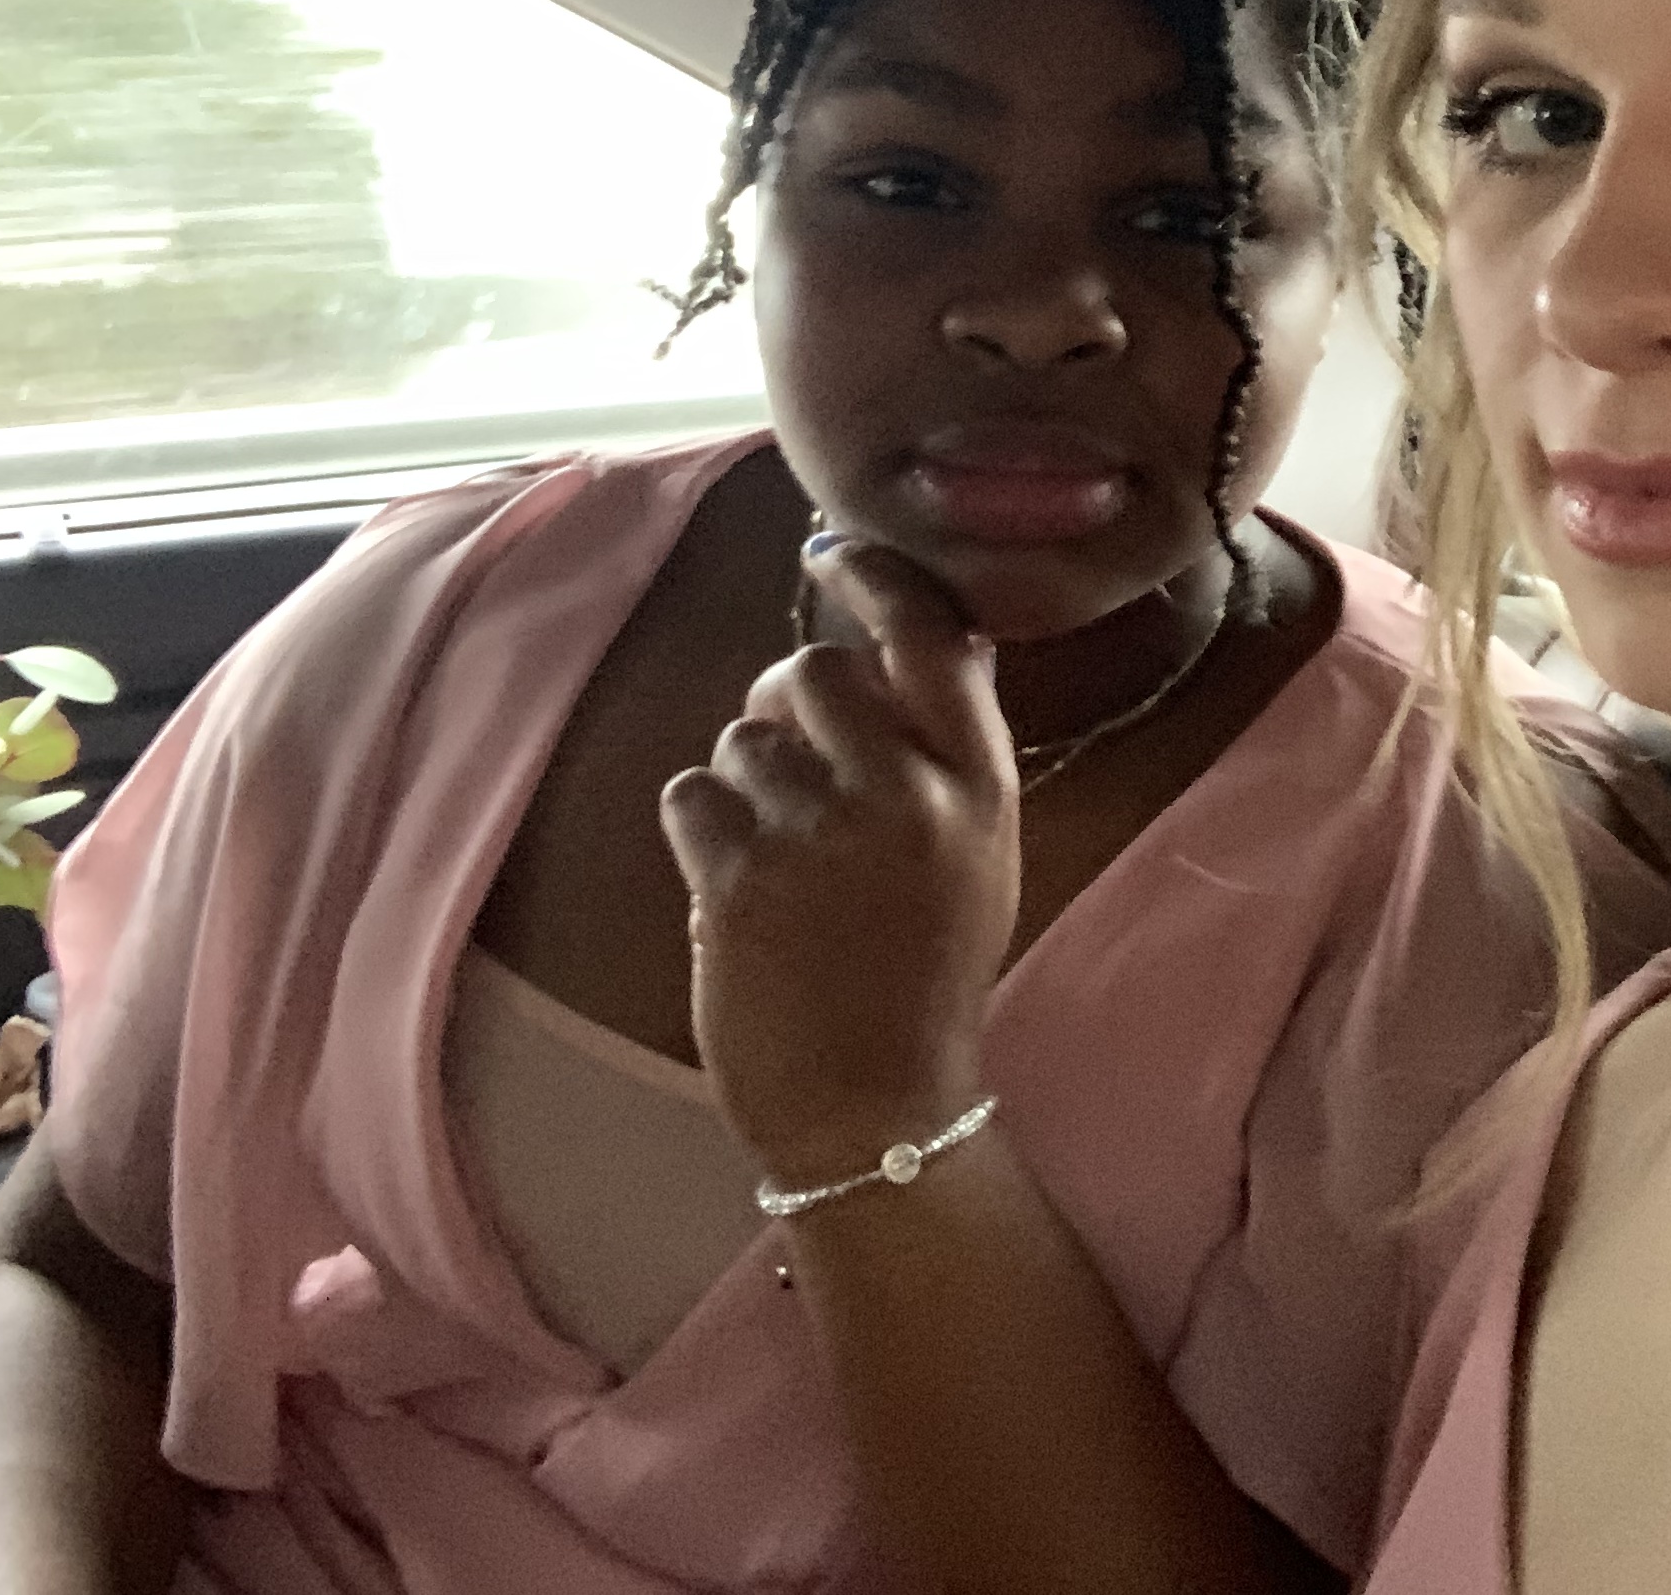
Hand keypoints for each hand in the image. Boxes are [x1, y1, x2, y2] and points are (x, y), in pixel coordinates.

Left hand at [659, 539, 1020, 1180]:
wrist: (879, 1112)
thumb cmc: (925, 979)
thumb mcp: (980, 855)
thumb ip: (954, 750)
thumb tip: (936, 638)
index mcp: (977, 787)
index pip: (931, 638)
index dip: (878, 580)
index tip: (840, 557)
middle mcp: (906, 795)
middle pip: (812, 669)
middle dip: (783, 703)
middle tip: (787, 762)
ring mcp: (821, 834)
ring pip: (739, 736)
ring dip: (740, 783)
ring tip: (771, 856)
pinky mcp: (740, 877)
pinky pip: (689, 793)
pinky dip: (698, 832)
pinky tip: (731, 885)